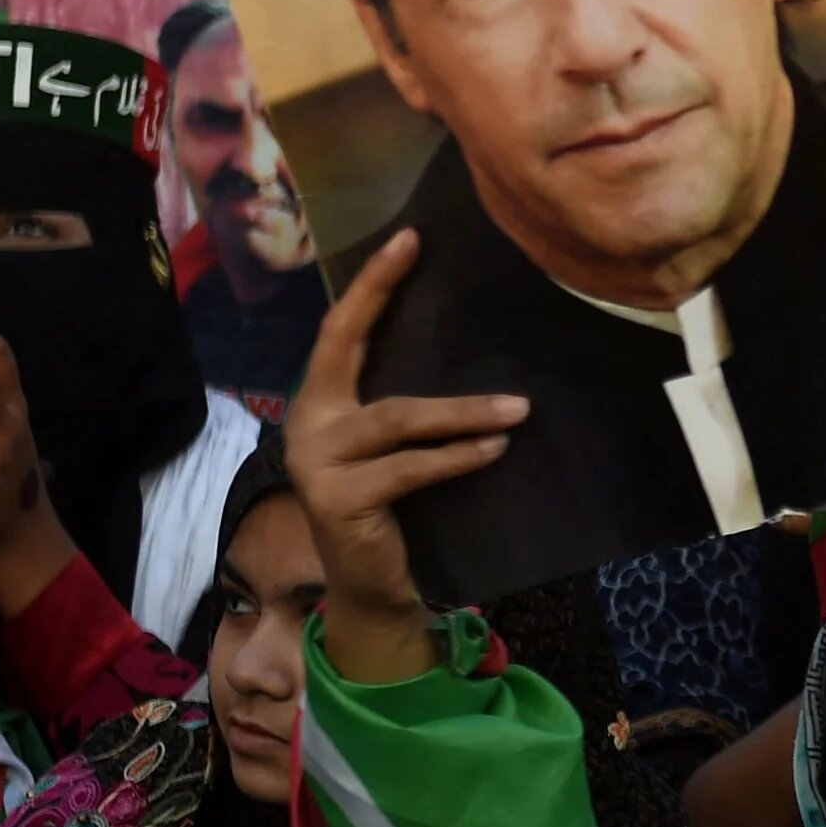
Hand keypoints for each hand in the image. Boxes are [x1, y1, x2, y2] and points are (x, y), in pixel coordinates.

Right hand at [288, 229, 525, 679]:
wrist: (377, 589)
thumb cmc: (398, 509)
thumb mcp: (399, 447)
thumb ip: (413, 407)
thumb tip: (484, 351)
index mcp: (322, 403)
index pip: (341, 330)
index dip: (369, 283)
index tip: (407, 237)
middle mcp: (308, 423)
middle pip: (344, 344)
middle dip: (379, 291)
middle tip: (418, 247)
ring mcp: (318, 462)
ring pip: (398, 416)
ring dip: (463, 412)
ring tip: (517, 408)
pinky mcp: (340, 499)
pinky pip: (410, 468)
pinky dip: (456, 457)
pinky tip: (494, 450)